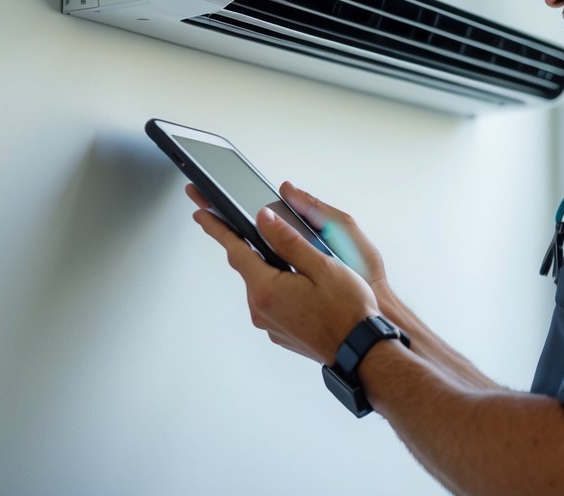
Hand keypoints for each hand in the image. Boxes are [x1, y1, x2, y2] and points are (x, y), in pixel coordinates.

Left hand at [188, 186, 378, 364]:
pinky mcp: (279, 332)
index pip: (235, 250)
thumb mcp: (322, 265)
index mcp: (267, 289)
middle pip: (249, 267)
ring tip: (297, 260)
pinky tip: (303, 283)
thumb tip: (264, 219)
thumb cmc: (348, 311)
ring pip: (262, 284)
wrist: (362, 351)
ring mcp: (269, 324)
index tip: (201, 213)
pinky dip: (280, 286)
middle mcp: (261, 309)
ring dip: (271, 268)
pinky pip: (272, 301)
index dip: (217, 229)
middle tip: (254, 224)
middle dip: (250, 244)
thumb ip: (288, 241)